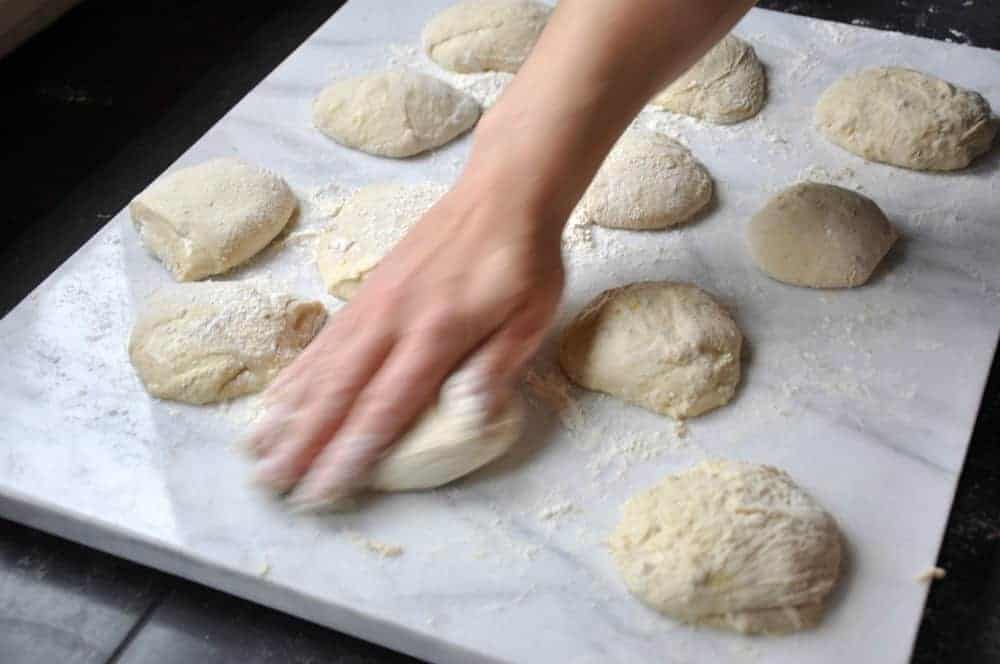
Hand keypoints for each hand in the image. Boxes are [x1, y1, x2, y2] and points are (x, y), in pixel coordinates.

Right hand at [246, 173, 564, 506]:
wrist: (502, 192)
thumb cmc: (523, 259)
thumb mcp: (531, 315)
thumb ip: (497, 365)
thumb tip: (470, 416)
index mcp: (436, 332)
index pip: (386, 405)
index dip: (353, 452)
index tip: (324, 489)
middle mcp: (393, 320)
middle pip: (339, 391)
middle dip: (303, 442)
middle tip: (271, 482)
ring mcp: (374, 304)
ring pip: (321, 366)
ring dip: (288, 411)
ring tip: (256, 447)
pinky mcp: (367, 293)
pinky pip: (324, 341)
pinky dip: (297, 373)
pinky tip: (279, 395)